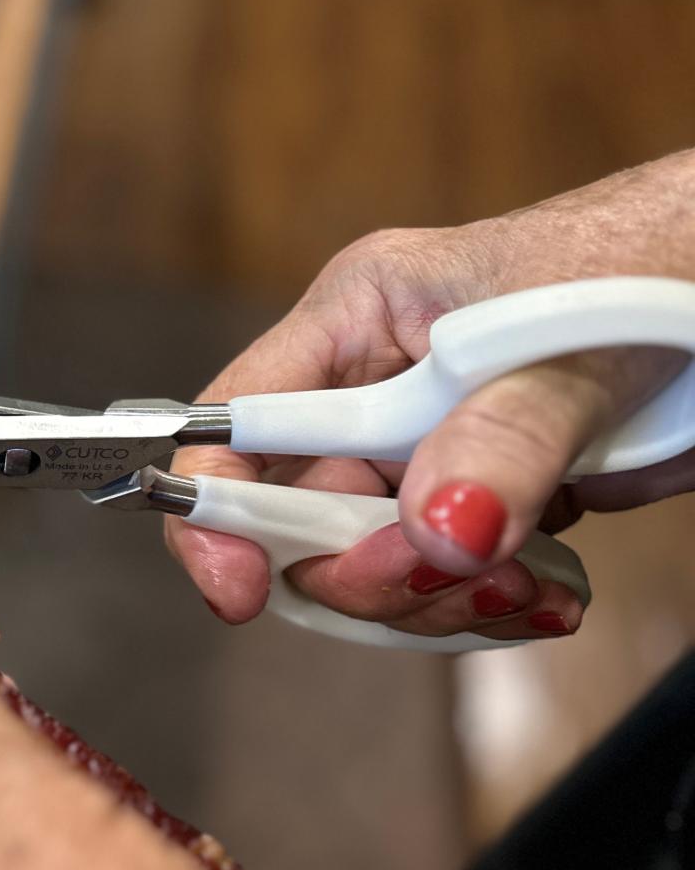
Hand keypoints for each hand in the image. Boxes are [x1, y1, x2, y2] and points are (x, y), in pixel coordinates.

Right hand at [167, 150, 694, 640]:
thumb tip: (437, 532)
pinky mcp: (491, 495)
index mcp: (359, 319)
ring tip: (528, 588)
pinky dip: (492, 607)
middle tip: (449, 576)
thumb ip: (502, 439)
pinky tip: (551, 596)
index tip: (242, 590)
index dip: (218, 509)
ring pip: (375, 564)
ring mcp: (432, 447)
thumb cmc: (660, 262)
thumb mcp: (572, 347)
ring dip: (441, 599)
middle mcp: (375, 389)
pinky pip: (450, 580)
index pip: (235, 423)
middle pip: (299, 517)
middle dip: (367, 568)